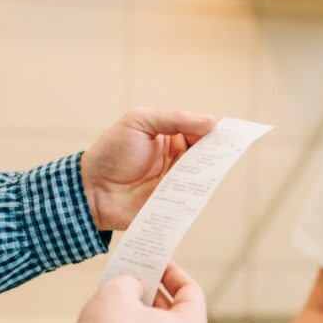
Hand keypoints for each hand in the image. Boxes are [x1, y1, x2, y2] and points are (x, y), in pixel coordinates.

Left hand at [81, 109, 217, 230]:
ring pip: (203, 175)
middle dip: (218, 151)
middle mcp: (176, 159)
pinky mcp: (174, 203)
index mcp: (170, 136)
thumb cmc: (111, 153)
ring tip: (215, 165)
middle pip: (206, 153)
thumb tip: (211, 122)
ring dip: (210, 170)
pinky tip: (203, 185)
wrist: (91, 190)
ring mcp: (176, 182)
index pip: (200, 130)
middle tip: (229, 148)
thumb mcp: (139, 121)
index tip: (231, 131)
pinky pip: (193, 197)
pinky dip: (199, 191)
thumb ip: (174, 118)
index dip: (215, 130)